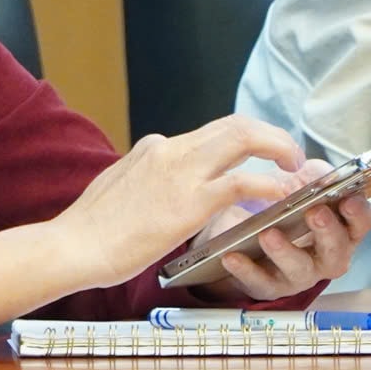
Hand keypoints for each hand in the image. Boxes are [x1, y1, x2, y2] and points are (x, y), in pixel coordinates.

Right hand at [48, 114, 307, 291]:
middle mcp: (170, 148)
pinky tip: (286, 196)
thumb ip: (145, 181)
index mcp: (154, 147)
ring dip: (279, 148)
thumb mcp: (118, 189)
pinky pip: (244, 182)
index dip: (244, 142)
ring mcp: (181, 171)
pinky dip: (271, 184)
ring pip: (244, 138)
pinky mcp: (190, 201)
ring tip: (298, 169)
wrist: (72, 246)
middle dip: (271, 135)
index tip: (261, 156)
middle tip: (291, 155)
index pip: (209, 133)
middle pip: (234, 124)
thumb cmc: (90, 230)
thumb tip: (159, 188)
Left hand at [195, 159, 370, 300]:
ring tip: (268, 233)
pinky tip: (233, 256)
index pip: (360, 224)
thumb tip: (323, 175)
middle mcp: (324, 257)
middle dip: (328, 232)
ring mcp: (297, 274)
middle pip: (336, 252)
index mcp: (340, 230)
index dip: (358, 213)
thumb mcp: (300, 183)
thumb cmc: (282, 207)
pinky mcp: (268, 286)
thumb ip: (314, 176)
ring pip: (299, 270)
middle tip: (315, 212)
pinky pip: (260, 282)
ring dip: (285, 251)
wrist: (243, 232)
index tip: (349, 200)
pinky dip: (246, 269)